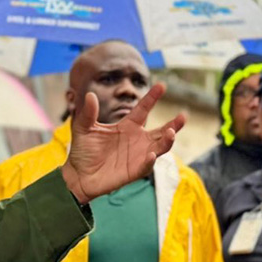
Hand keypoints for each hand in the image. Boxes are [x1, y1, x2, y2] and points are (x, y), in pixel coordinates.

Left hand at [60, 83, 185, 203]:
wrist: (78, 175)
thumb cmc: (83, 151)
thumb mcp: (84, 128)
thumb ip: (89, 113)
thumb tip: (90, 95)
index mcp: (128, 126)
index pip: (144, 109)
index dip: (152, 98)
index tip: (162, 85)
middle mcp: (137, 140)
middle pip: (161, 130)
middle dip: (173, 124)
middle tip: (183, 115)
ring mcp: (138, 156)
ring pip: (159, 147)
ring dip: (167, 141)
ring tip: (170, 133)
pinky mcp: (134, 171)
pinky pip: (146, 166)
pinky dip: (149, 161)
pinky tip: (151, 155)